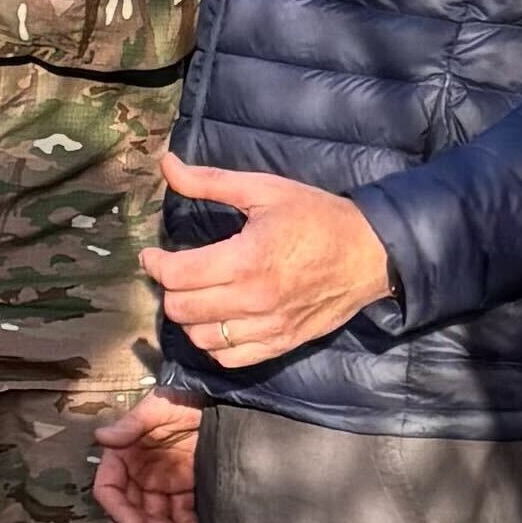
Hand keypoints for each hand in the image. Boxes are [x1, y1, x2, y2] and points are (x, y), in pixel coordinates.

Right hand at [92, 388, 206, 522]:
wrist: (217, 396)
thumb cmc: (179, 397)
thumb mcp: (155, 409)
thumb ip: (130, 426)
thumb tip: (101, 436)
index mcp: (124, 454)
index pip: (109, 488)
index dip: (118, 510)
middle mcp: (140, 471)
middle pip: (135, 507)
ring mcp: (164, 480)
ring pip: (159, 514)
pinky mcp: (187, 485)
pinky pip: (183, 511)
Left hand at [141, 151, 395, 367]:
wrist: (368, 253)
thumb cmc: (315, 216)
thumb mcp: (263, 189)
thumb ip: (209, 181)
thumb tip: (166, 164)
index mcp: (246, 259)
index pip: (178, 276)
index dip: (155, 264)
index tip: (153, 255)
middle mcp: (253, 300)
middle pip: (182, 310)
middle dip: (170, 289)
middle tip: (176, 272)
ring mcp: (267, 328)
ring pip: (201, 339)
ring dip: (190, 318)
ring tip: (197, 295)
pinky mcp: (280, 344)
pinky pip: (229, 358)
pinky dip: (214, 343)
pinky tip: (218, 320)